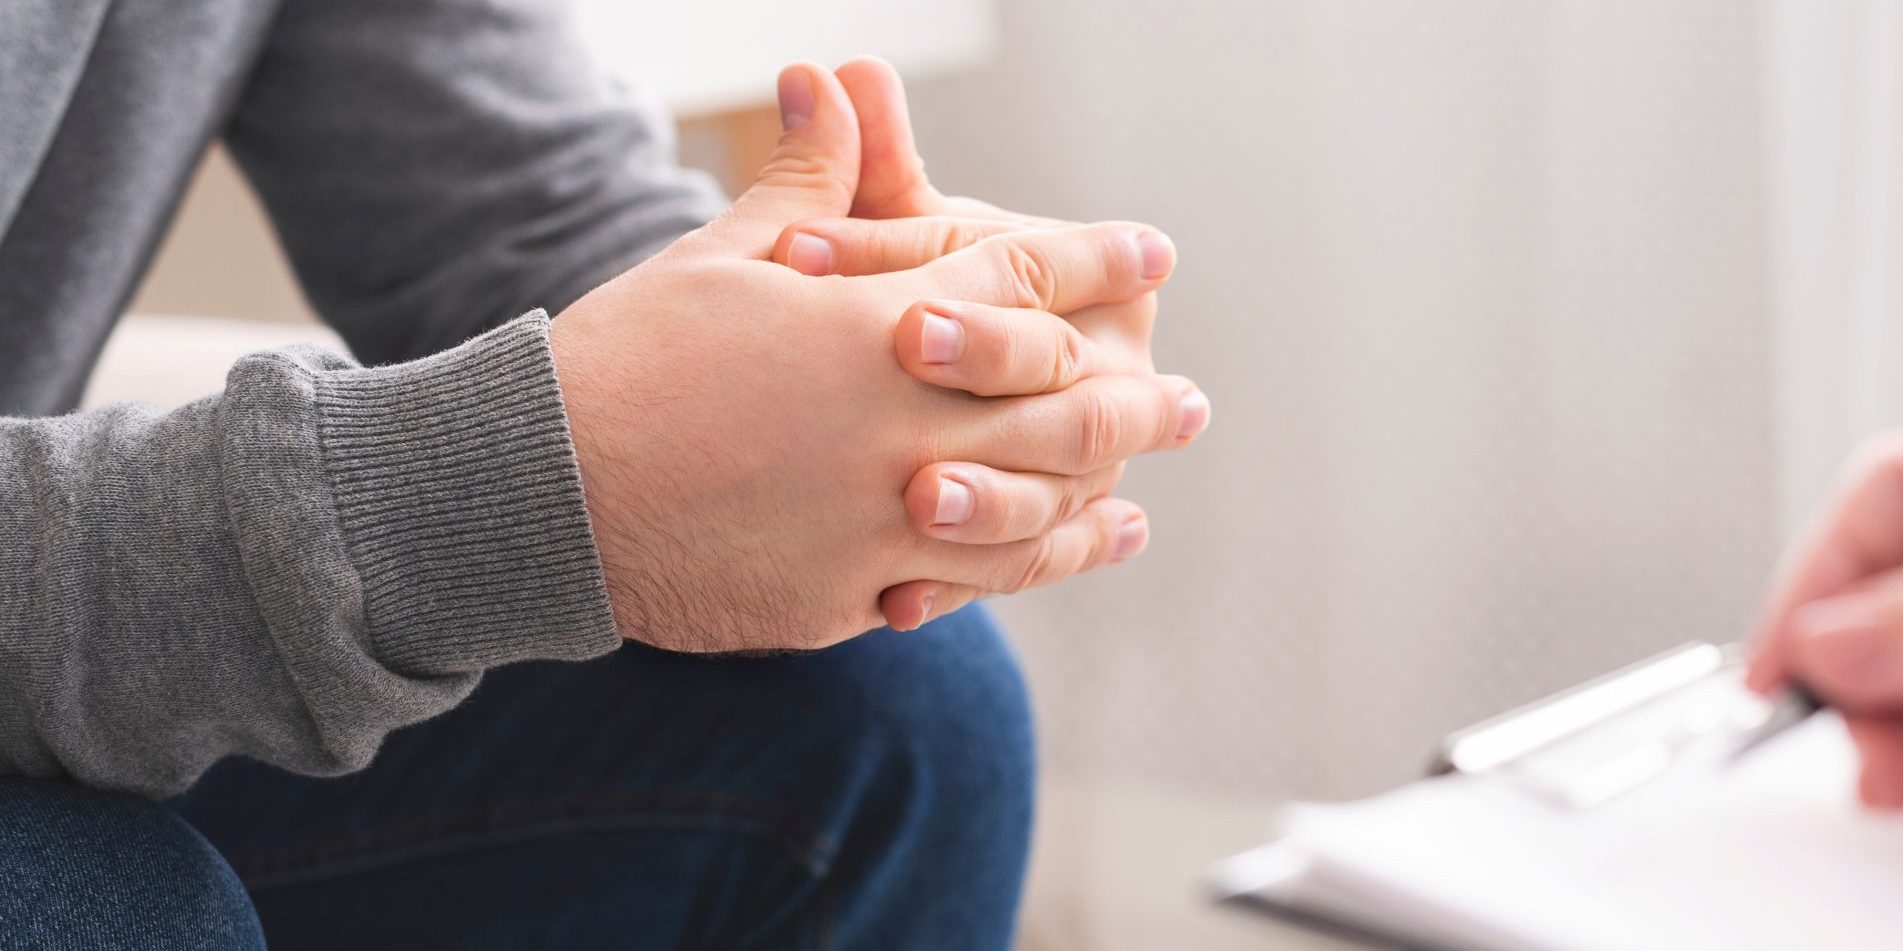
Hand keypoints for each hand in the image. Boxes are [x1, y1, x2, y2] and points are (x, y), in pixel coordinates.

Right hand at [549, 64, 1203, 652]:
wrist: (538, 493)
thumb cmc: (628, 356)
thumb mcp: (721, 255)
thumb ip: (811, 182)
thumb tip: (833, 76)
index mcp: (878, 324)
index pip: (1021, 275)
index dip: (1096, 260)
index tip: (1154, 251)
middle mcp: (902, 425)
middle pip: (1061, 407)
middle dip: (1136, 400)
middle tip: (1190, 403)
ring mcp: (882, 519)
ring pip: (1033, 508)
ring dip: (1102, 493)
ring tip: (1142, 493)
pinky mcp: (850, 594)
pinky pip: (966, 583)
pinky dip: (1033, 564)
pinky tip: (1064, 552)